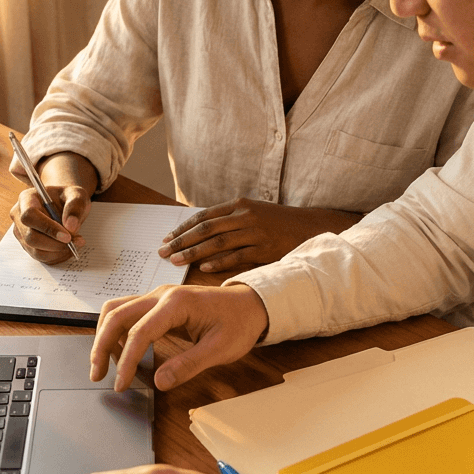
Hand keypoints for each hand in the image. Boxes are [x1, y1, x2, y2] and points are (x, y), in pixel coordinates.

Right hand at [9, 151, 97, 263]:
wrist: (64, 203)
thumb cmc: (67, 197)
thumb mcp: (76, 194)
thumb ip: (75, 206)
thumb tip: (70, 227)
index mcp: (27, 198)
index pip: (29, 215)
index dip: (47, 228)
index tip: (68, 236)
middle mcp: (19, 216)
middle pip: (30, 237)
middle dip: (55, 243)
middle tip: (76, 241)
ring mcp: (21, 233)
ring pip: (36, 251)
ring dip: (58, 251)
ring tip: (76, 243)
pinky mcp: (28, 246)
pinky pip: (41, 257)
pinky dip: (58, 256)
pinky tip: (69, 248)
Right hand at [92, 284, 267, 391]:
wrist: (250, 304)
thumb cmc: (238, 323)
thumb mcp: (220, 349)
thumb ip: (188, 365)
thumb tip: (159, 383)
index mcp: (177, 303)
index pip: (140, 332)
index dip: (127, 361)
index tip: (120, 385)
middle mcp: (161, 295)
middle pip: (117, 314)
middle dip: (102, 345)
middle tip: (97, 375)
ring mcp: (157, 296)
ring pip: (117, 310)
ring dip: (105, 336)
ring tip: (104, 365)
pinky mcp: (156, 304)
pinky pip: (127, 312)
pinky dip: (116, 331)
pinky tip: (121, 353)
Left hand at [157, 198, 360, 272]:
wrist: (310, 227)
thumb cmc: (277, 223)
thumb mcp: (252, 214)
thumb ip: (229, 221)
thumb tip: (200, 233)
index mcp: (238, 205)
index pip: (203, 217)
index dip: (182, 228)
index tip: (165, 238)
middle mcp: (244, 216)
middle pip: (205, 229)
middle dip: (181, 240)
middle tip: (163, 252)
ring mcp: (255, 232)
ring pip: (217, 243)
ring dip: (193, 252)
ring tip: (176, 261)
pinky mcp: (265, 248)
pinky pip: (237, 256)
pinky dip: (218, 262)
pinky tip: (203, 268)